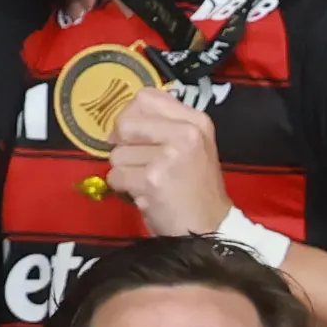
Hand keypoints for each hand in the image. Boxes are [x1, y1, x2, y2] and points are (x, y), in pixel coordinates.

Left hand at [100, 84, 228, 239]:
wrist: (210, 229)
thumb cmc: (195, 189)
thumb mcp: (193, 146)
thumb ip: (164, 126)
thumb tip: (121, 120)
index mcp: (196, 121)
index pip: (145, 97)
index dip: (130, 116)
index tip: (133, 135)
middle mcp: (186, 133)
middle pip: (125, 124)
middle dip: (122, 146)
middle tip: (136, 163)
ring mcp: (169, 156)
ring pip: (117, 154)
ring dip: (125, 172)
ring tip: (148, 183)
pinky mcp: (152, 180)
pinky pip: (116, 177)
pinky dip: (123, 190)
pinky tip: (144, 196)